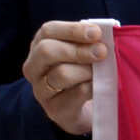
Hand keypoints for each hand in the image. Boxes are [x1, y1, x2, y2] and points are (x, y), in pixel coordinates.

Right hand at [21, 20, 106, 135]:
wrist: (85, 110)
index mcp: (39, 46)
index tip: (96, 33)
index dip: (72, 30)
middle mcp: (34, 67)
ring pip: (61, 74)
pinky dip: (92, 87)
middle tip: (102, 52)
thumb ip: (89, 42)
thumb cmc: (83, 73)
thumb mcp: (82, 53)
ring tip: (101, 72)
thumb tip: (105, 32)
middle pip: (47, 51)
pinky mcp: (54, 109)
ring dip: (87, 70)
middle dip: (78, 50)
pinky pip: (75, 94)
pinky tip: (100, 86)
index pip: (48, 31)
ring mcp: (41, 90)